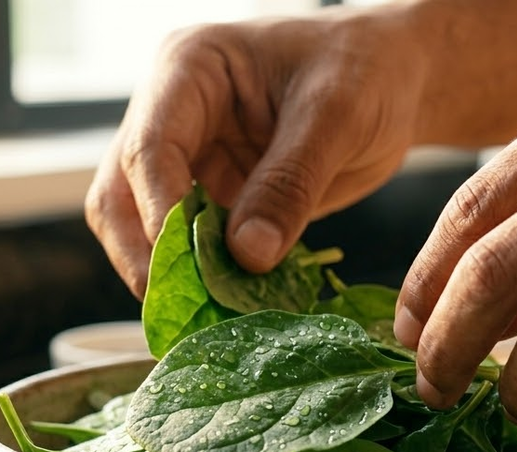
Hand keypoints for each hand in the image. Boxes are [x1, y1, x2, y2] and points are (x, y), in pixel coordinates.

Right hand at [84, 6, 427, 296]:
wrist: (396, 77)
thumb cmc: (367, 68)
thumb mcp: (337, 116)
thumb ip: (290, 183)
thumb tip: (247, 257)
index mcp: (189, 69)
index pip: (149, 149)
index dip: (160, 214)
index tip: (189, 269)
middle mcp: (171, 113)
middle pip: (120, 195)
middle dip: (145, 257)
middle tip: (182, 312)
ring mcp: (188, 158)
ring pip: (142, 228)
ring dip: (169, 276)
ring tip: (205, 318)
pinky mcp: (213, 196)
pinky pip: (190, 246)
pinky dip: (205, 279)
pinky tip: (230, 307)